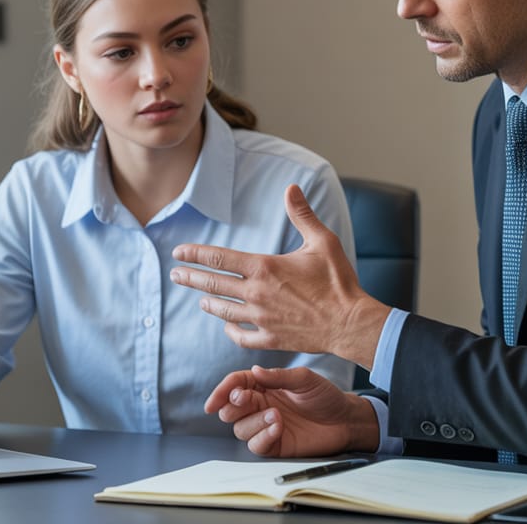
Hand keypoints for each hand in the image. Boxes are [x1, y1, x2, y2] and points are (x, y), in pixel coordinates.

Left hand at [170, 184, 389, 365]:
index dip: (195, 254)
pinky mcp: (270, 339)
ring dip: (208, 303)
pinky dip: (230, 331)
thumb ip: (302, 214)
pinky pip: (241, 336)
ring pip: (223, 311)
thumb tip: (291, 188)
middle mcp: (256, 293)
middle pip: (212, 285)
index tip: (178, 252)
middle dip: (190, 277)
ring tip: (199, 300)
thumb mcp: (322, 241)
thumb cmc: (339, 280)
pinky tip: (226, 327)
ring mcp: (261, 318)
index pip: (219, 258)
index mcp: (264, 267)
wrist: (351, 322)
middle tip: (175, 274)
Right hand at [205, 366, 378, 456]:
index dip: (222, 392)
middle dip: (233, 406)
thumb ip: (278, 376)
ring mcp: (265, 426)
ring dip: (253, 422)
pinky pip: (256, 445)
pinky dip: (262, 437)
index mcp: (263, 386)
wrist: (345, 420)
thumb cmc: (325, 396)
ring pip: (240, 429)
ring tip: (277, 415)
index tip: (213, 402)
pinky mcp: (274, 444)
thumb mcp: (304, 379)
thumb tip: (255, 371)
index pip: (235, 386)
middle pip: (230, 410)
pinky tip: (278, 428)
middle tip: (246, 400)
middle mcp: (260, 406)